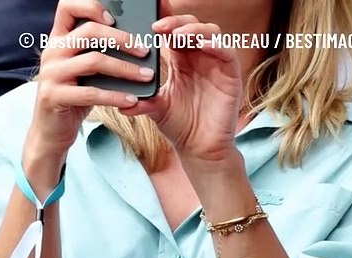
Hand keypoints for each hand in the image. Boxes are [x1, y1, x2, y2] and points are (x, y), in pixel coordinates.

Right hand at [26, 0, 150, 174]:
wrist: (52, 129)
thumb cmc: (76, 95)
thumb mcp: (85, 70)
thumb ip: (99, 52)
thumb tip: (136, 41)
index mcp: (59, 39)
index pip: (67, 7)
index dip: (91, 6)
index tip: (116, 18)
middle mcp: (52, 51)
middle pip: (89, 32)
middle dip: (122, 39)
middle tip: (146, 50)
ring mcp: (51, 73)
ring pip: (94, 61)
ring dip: (126, 68)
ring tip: (147, 76)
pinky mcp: (55, 96)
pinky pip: (92, 93)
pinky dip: (116, 96)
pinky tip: (133, 100)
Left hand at [124, 15, 243, 165]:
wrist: (199, 149)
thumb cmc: (180, 127)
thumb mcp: (155, 108)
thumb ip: (141, 99)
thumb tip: (119, 101)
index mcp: (180, 61)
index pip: (173, 30)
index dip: (163, 18)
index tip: (146, 13)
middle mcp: (199, 59)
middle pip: (191, 25)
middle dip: (175, 21)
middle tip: (157, 26)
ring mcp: (216, 65)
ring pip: (210, 32)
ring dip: (192, 28)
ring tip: (175, 35)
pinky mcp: (231, 75)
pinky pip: (227, 50)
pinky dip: (215, 43)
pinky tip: (199, 44)